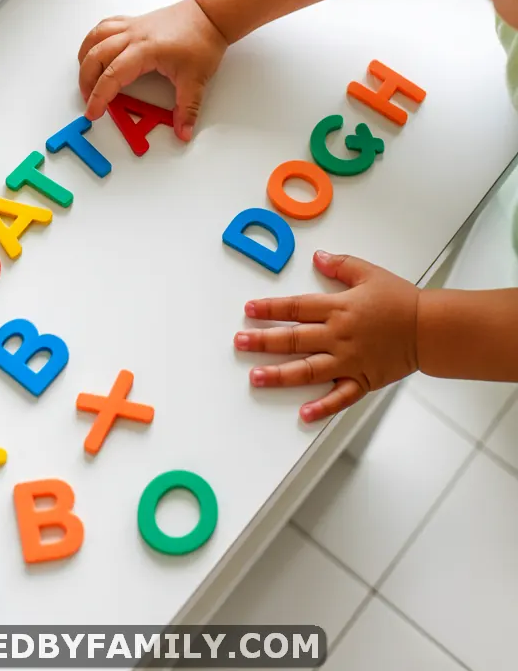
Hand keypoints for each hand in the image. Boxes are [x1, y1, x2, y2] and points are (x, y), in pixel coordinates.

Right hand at [77, 0, 227, 140]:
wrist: (210, 14)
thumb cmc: (202, 40)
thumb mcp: (197, 79)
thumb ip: (187, 109)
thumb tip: (183, 132)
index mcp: (144, 50)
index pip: (112, 76)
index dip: (99, 97)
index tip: (93, 112)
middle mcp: (133, 36)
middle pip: (95, 57)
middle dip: (86, 81)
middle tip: (89, 100)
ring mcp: (131, 27)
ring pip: (95, 38)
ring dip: (85, 59)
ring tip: (86, 78)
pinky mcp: (133, 22)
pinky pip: (104, 27)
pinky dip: (94, 40)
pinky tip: (95, 52)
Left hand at [235, 251, 419, 421]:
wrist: (430, 328)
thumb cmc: (401, 300)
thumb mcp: (369, 273)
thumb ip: (340, 265)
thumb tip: (317, 257)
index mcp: (338, 308)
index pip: (296, 308)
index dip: (270, 309)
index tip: (249, 310)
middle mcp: (339, 336)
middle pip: (294, 339)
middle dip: (263, 341)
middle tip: (240, 343)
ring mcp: (349, 361)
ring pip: (308, 370)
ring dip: (280, 375)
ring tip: (256, 377)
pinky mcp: (363, 380)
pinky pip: (339, 397)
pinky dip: (321, 407)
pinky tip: (303, 414)